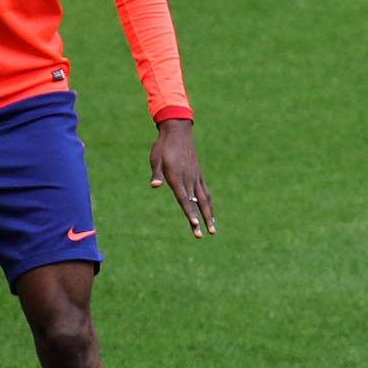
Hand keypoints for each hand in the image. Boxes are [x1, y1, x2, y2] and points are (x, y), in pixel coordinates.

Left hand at [150, 119, 212, 235]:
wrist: (178, 132)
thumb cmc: (163, 146)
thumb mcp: (155, 158)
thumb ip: (156, 173)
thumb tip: (155, 185)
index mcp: (177, 176)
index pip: (184, 198)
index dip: (188, 211)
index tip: (194, 222)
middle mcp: (189, 179)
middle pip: (195, 203)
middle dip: (199, 220)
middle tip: (201, 235)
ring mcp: (195, 178)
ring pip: (204, 200)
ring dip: (209, 216)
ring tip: (212, 230)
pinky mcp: (198, 176)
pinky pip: (205, 193)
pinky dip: (209, 205)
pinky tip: (211, 214)